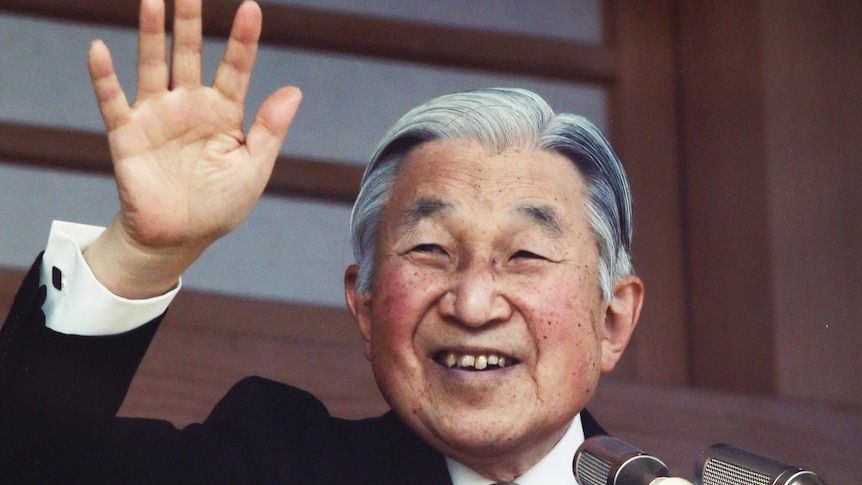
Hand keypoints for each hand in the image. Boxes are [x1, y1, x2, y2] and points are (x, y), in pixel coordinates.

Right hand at [83, 0, 301, 297]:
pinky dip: (104, 77)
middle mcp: (190, 106)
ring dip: (150, 34)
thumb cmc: (220, 205)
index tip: (252, 8)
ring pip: (153, 66)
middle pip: (189, 54)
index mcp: (224, 113)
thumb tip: (294, 89)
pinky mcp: (128, 135)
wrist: (179, 239)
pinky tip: (99, 49)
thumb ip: (270, 129)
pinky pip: (113, 101)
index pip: (235, 68)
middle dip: (189, 21)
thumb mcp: (254, 168)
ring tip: (152, 1)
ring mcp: (157, 117)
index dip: (243, 40)